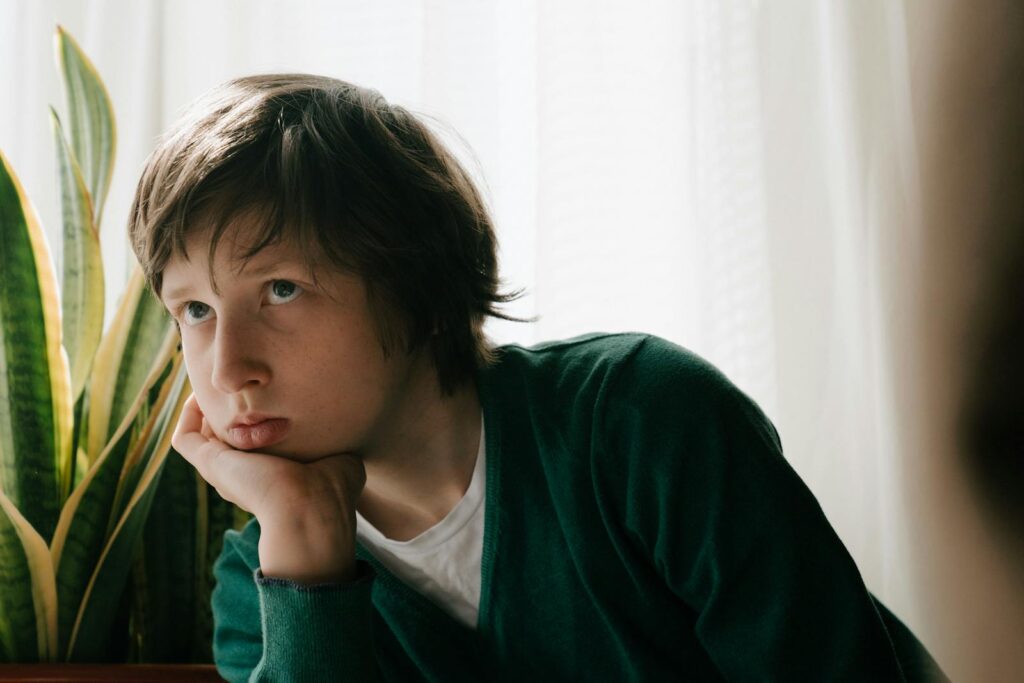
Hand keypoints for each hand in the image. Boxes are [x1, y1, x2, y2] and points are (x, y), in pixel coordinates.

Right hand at [172, 393, 365, 582]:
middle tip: (238, 382)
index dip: (257, 419)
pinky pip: (185, 438)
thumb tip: (345, 430)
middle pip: (225, 438)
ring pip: (202, 438)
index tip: (268, 392)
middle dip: (230, 409)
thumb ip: (336, 442)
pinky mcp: (210, 464)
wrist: (310, 506)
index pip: (256, 444)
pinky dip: (189, 414)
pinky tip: (202, 393)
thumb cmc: (332, 489)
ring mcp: (225, 471)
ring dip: (207, 409)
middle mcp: (245, 475)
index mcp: (272, 476)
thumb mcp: (341, 459)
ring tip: (215, 380)